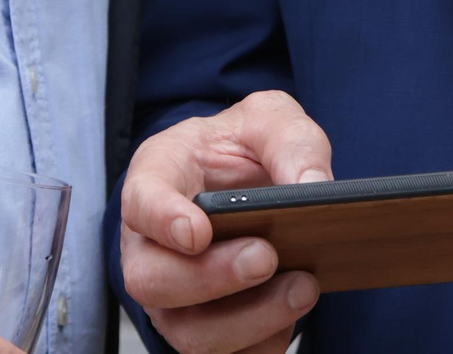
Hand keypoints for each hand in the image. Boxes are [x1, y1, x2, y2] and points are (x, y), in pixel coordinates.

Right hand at [119, 91, 331, 353]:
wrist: (249, 189)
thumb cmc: (244, 150)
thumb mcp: (269, 120)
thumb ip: (290, 141)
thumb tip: (313, 184)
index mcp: (157, 178)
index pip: (140, 202)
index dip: (162, 220)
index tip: (198, 231)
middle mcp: (150, 245)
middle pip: (152, 280)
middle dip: (210, 278)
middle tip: (266, 256)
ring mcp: (173, 297)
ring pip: (187, 332)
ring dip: (247, 320)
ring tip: (302, 288)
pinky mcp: (204, 331)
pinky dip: (261, 344)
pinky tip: (293, 313)